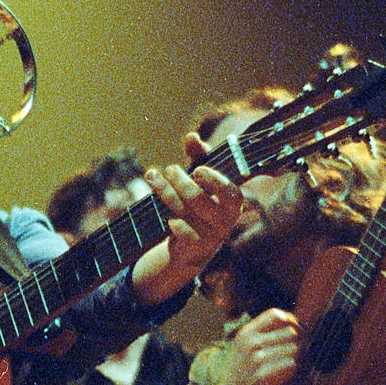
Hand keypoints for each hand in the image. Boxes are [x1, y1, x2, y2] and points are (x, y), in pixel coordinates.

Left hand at [141, 161, 242, 285]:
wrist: (194, 247)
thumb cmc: (201, 204)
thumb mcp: (201, 179)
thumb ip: (199, 156)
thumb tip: (191, 136)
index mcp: (233, 202)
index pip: (230, 192)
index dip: (214, 181)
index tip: (197, 170)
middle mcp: (225, 220)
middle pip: (199, 199)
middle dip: (180, 182)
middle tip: (169, 169)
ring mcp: (211, 235)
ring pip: (184, 211)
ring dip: (166, 192)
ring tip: (153, 177)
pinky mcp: (196, 248)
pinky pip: (182, 231)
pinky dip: (173, 221)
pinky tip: (167, 217)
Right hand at [212, 307, 302, 384]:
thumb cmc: (242, 372)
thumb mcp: (246, 347)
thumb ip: (265, 334)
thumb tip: (295, 325)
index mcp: (246, 333)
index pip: (275, 314)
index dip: (290, 321)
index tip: (296, 330)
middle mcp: (250, 342)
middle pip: (289, 332)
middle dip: (294, 343)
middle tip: (289, 355)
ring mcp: (256, 359)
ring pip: (293, 349)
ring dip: (293, 359)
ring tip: (281, 368)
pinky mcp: (263, 376)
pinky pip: (291, 365)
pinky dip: (290, 372)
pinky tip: (280, 377)